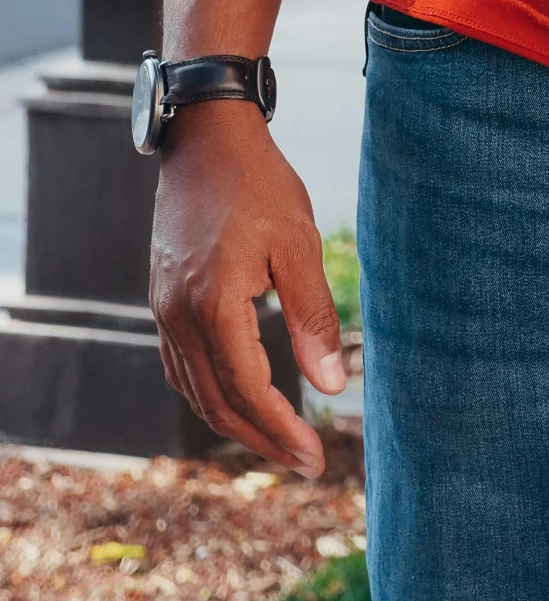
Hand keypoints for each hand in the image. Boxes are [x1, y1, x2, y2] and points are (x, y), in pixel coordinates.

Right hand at [150, 102, 346, 476]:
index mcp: (212, 305)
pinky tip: (237, 398)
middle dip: (261, 440)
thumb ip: (312, 318)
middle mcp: (178, 315)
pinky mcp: (163, 297)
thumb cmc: (259, 184)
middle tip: (303, 464)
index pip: (247, 390)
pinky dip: (210, 392)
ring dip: (234, 422)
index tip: (314, 459)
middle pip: (216, 402)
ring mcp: (164, 308)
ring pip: (194, 389)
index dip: (281, 431)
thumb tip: (332, 388)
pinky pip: (181, 364)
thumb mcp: (297, 244)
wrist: (206, 136)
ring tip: (277, 442)